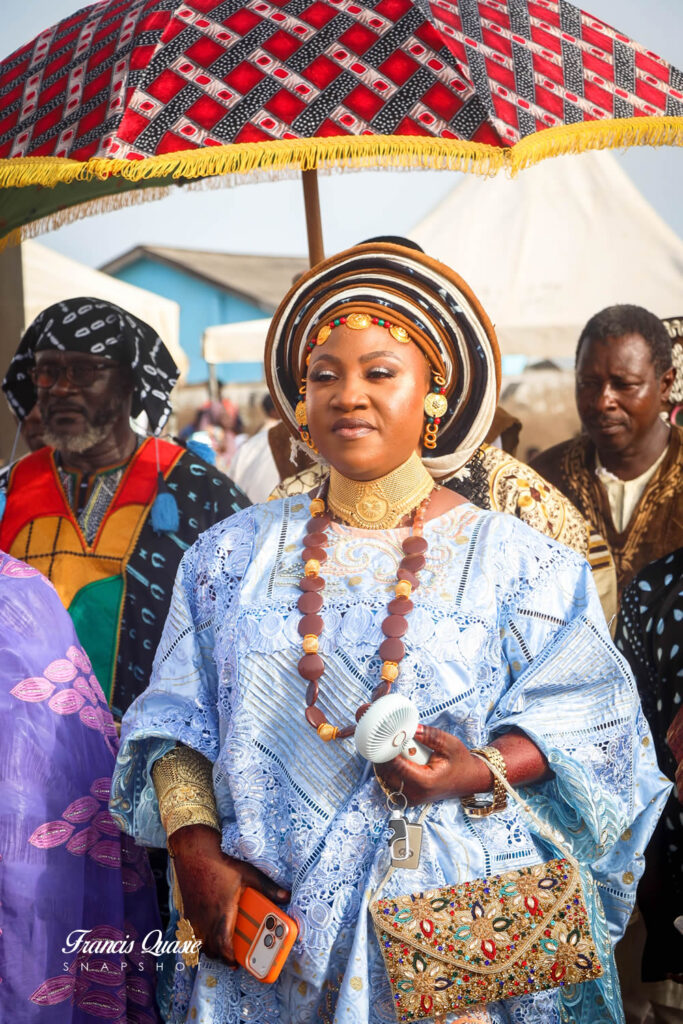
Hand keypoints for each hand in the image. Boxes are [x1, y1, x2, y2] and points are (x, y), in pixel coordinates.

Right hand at [169, 824, 288, 963]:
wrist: (195, 854)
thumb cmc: (222, 864)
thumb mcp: (249, 874)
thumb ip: (268, 887)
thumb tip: (287, 896)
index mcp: (222, 912)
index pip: (223, 944)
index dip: (229, 957)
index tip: (236, 962)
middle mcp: (206, 918)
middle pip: (211, 949)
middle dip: (222, 956)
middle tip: (232, 957)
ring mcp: (195, 916)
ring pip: (200, 943)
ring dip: (210, 949)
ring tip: (221, 947)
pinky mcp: (188, 912)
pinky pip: (191, 934)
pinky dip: (198, 939)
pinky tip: (207, 933)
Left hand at [374, 725, 492, 806]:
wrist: (468, 780)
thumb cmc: (460, 763)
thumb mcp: (450, 744)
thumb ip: (430, 735)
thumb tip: (412, 728)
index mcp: (425, 781)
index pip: (396, 766)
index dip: (389, 750)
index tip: (388, 736)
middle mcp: (415, 793)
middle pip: (387, 772)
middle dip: (387, 755)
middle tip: (395, 740)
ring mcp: (411, 798)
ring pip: (385, 778)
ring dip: (388, 762)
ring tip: (402, 750)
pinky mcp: (408, 798)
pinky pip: (390, 782)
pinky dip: (392, 769)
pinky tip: (402, 760)